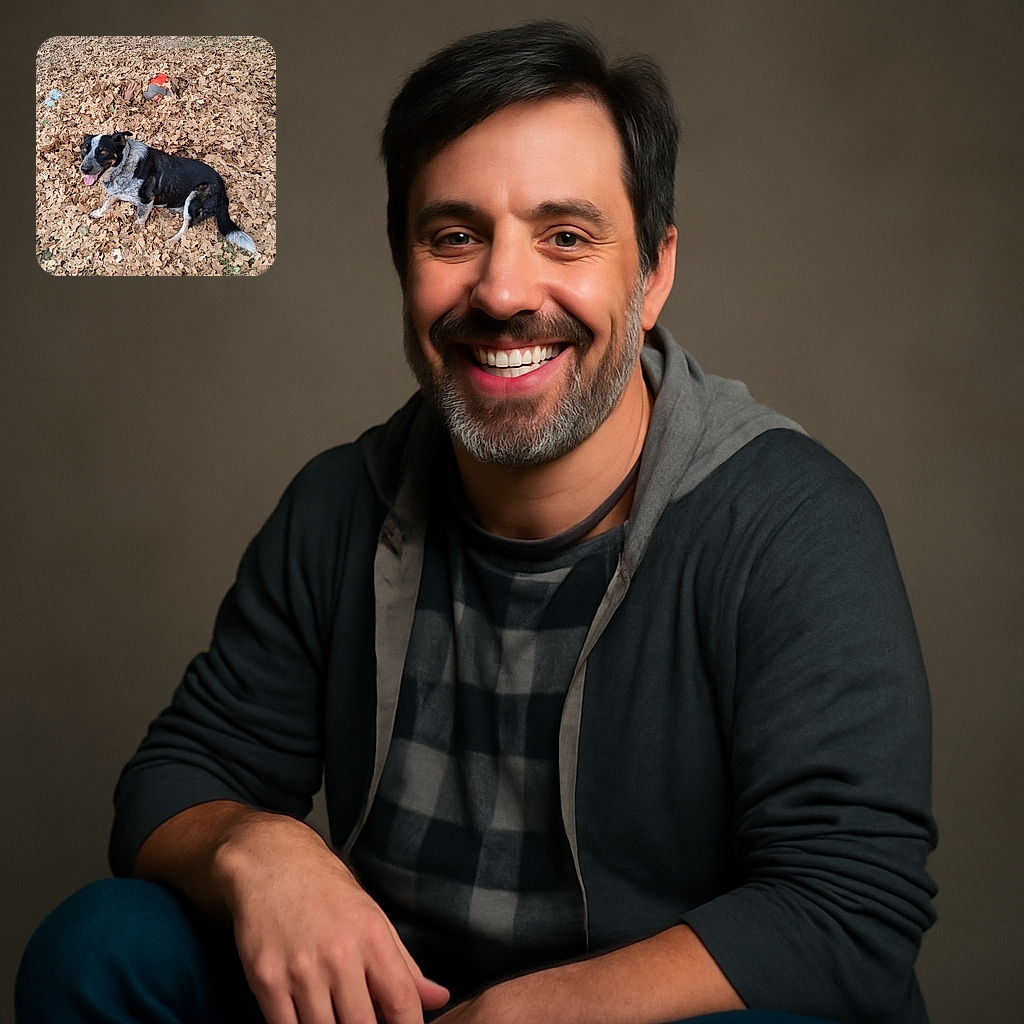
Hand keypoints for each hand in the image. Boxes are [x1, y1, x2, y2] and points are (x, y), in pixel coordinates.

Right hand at [216, 813, 449, 1023]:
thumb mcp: (372, 915)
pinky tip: (308, 1019)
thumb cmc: (326, 889)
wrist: (271, 862)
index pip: (401, 1002)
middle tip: (366, 1021)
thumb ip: (404, 963)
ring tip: (337, 1018)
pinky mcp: (266, 981)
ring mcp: (301, 970)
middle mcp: (339, 955)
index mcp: (372, 936)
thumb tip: (438, 998)